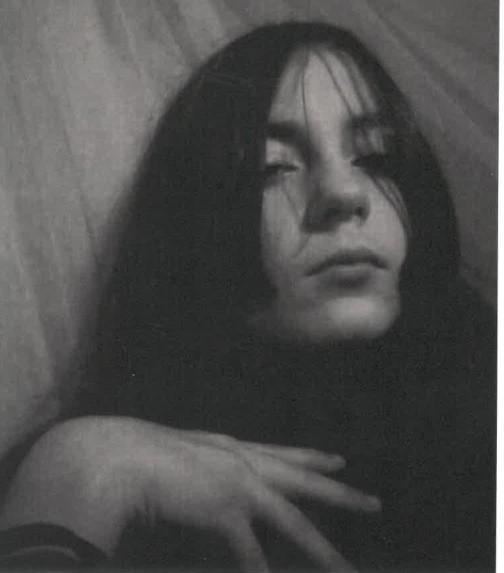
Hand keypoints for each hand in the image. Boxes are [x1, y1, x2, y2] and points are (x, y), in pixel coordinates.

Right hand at [0, 416, 379, 570]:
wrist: (116, 454)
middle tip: (374, 502)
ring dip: (321, 551)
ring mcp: (237, 485)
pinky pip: (249, 552)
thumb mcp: (178, 454)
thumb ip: (197, 469)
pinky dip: (259, 572)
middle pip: (302, 480)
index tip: (337, 460)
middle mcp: (241, 462)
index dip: (311, 457)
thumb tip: (202, 485)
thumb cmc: (138, 451)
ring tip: (347, 571)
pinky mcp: (223, 509)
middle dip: (340, 494)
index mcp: (230, 448)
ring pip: (293, 521)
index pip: (282, 453)